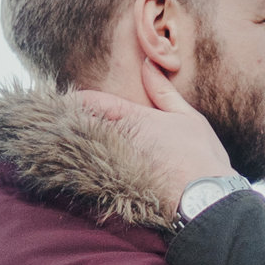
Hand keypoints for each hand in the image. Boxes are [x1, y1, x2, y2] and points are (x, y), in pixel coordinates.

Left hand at [73, 60, 236, 214]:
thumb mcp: (187, 116)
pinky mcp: (116, 189)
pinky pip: (91, 175)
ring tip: (67, 142)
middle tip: (60, 118)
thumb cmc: (201, 156)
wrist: (205, 199)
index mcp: (134, 119)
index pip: (93, 102)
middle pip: (81, 127)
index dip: (78, 99)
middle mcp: (118, 141)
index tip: (71, 97)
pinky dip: (84, 169)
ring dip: (75, 145)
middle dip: (72, 122)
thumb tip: (147, 65)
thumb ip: (163, 91)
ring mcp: (114, 166)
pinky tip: (84, 169)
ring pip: (83, 151)